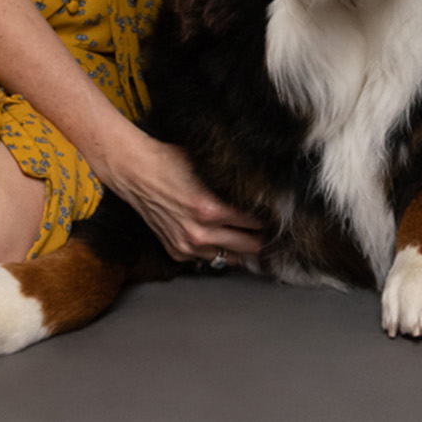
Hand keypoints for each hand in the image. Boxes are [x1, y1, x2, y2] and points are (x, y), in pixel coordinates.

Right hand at [104, 131, 266, 264]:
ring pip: (229, 257)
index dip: (273, 218)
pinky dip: (219, 250)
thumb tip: (264, 187)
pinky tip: (229, 240)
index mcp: (212, 210)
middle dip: (264, 238)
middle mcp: (200, 233)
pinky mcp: (177, 252)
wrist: (138, 174)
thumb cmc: (174, 163)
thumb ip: (235, 184)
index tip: (283, 215)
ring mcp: (187, 246)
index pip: (256, 223)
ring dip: (243, 248)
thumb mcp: (212, 169)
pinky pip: (207, 259)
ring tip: (257, 238)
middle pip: (249, 246)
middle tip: (276, 230)